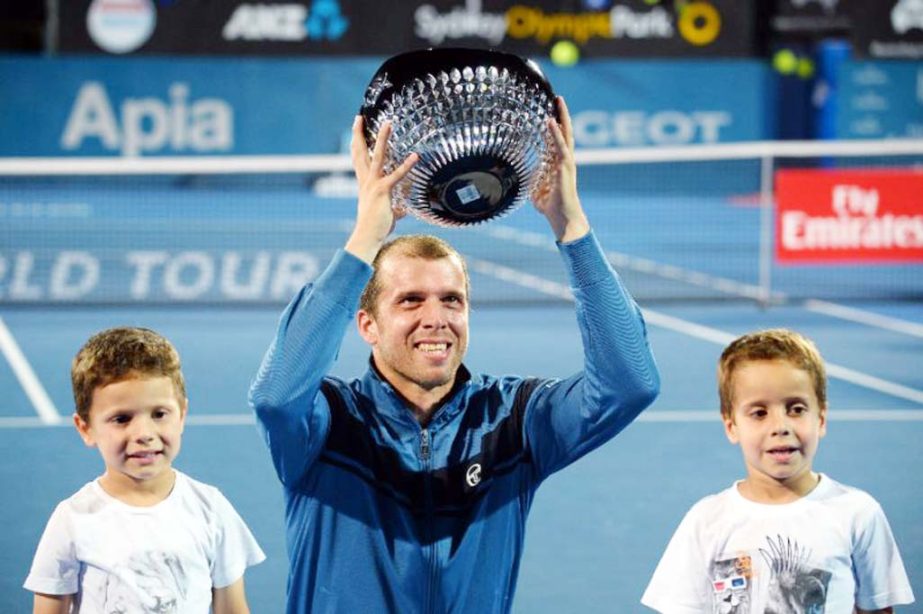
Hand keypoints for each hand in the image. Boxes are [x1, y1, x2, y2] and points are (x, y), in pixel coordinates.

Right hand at [345, 116, 417, 262]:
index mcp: (365, 184)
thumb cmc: (376, 227)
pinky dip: (406, 165)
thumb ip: (396, 207)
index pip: (359, 158)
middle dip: (359, 134)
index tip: (356, 129)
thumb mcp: (388, 213)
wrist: (368, 236)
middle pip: (361, 152)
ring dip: (383, 138)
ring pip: (378, 156)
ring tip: (388, 123)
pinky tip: (415, 156)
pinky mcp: (383, 191)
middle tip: (358, 117)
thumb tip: (403, 208)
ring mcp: (373, 184)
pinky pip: (396, 175)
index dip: (357, 143)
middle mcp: (366, 181)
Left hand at [532, 97, 588, 242]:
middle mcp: (565, 160)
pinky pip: (561, 147)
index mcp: (559, 164)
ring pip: (566, 134)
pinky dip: (556, 133)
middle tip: (558, 98)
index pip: (557, 140)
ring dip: (562, 117)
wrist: (563, 218)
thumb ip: (530, 183)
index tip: (550, 111)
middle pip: (565, 132)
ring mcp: (567, 163)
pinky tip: (551, 121)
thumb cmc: (551, 207)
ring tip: (559, 101)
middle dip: (562, 115)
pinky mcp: (565, 168)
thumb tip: (518, 181)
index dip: (554, 126)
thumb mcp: (535, 192)